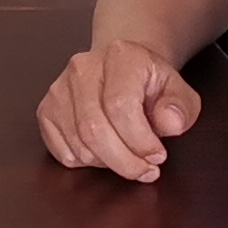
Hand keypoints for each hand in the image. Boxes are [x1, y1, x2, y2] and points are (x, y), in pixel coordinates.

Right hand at [38, 38, 201, 185]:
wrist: (121, 67)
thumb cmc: (149, 83)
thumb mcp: (178, 91)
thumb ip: (180, 107)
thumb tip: (170, 123)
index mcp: (120, 57)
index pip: (120, 106)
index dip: (140, 140)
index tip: (158, 156)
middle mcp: (82, 68)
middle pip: (94, 129)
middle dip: (124, 161)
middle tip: (145, 171)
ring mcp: (59, 89)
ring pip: (78, 145)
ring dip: (108, 163)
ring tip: (128, 158)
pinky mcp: (46, 110)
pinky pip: (62, 152)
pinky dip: (87, 163)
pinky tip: (105, 153)